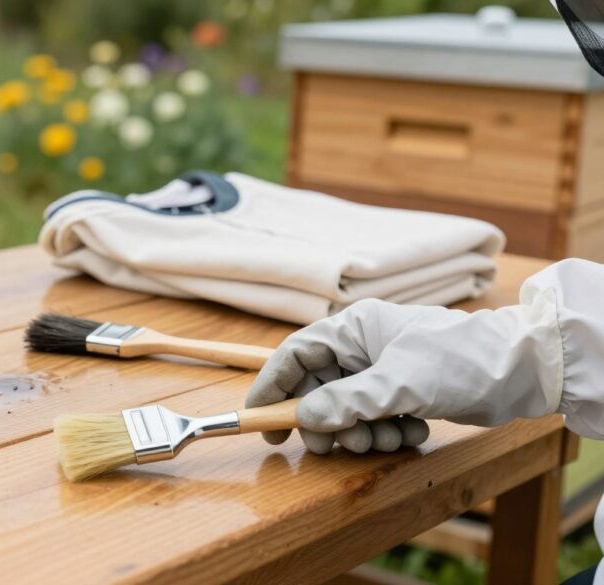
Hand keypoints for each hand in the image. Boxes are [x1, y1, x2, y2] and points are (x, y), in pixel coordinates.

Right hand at [245, 297, 561, 453]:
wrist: (523, 369)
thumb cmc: (460, 359)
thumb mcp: (398, 383)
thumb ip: (346, 401)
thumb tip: (304, 419)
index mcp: (354, 327)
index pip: (295, 355)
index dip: (272, 386)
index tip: (258, 419)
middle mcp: (362, 346)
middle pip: (318, 389)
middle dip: (326, 422)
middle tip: (336, 446)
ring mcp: (382, 370)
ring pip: (345, 410)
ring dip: (359, 432)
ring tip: (387, 438)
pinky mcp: (402, 392)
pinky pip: (373, 419)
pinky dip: (385, 432)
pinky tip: (411, 430)